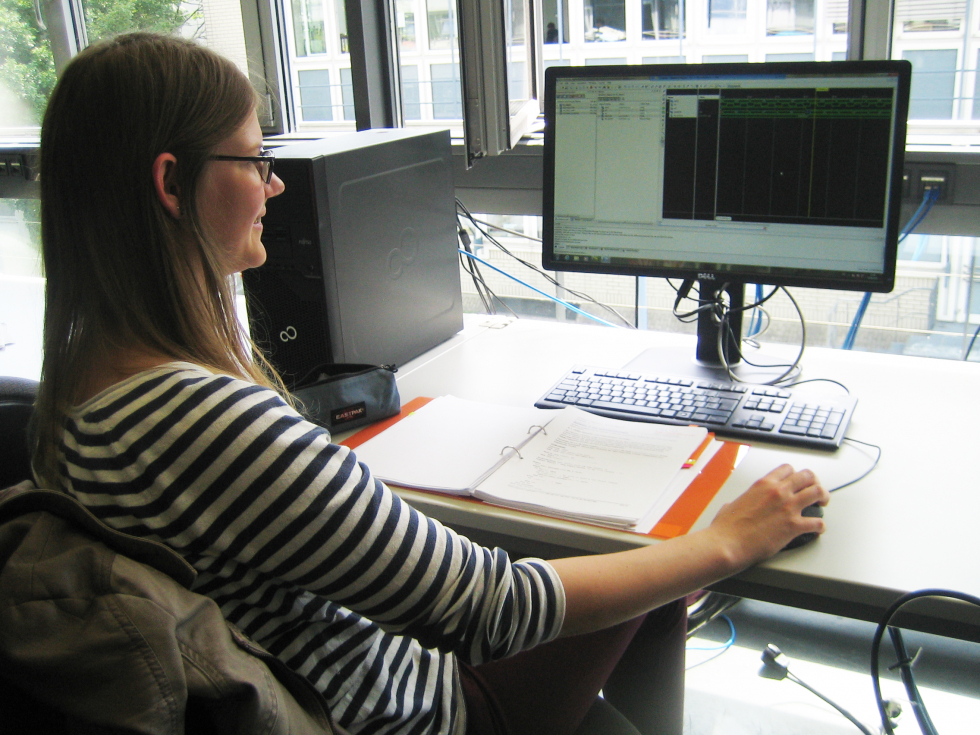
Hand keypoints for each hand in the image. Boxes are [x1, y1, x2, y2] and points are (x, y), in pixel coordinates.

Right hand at [706, 464, 827, 569]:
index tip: (797, 481)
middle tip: (815, 490)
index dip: (795, 475)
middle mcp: (779, 492)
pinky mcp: (794, 526)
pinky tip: (818, 529)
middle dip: (814, 482)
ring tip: (822, 503)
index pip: (787, 469)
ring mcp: (788, 508)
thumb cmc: (727, 527)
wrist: (727, 543)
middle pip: (807, 476)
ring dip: (823, 497)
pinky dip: (820, 526)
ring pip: (817, 492)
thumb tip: (741, 505)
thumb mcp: (733, 503)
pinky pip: (817, 522)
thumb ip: (745, 500)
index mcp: (763, 485)